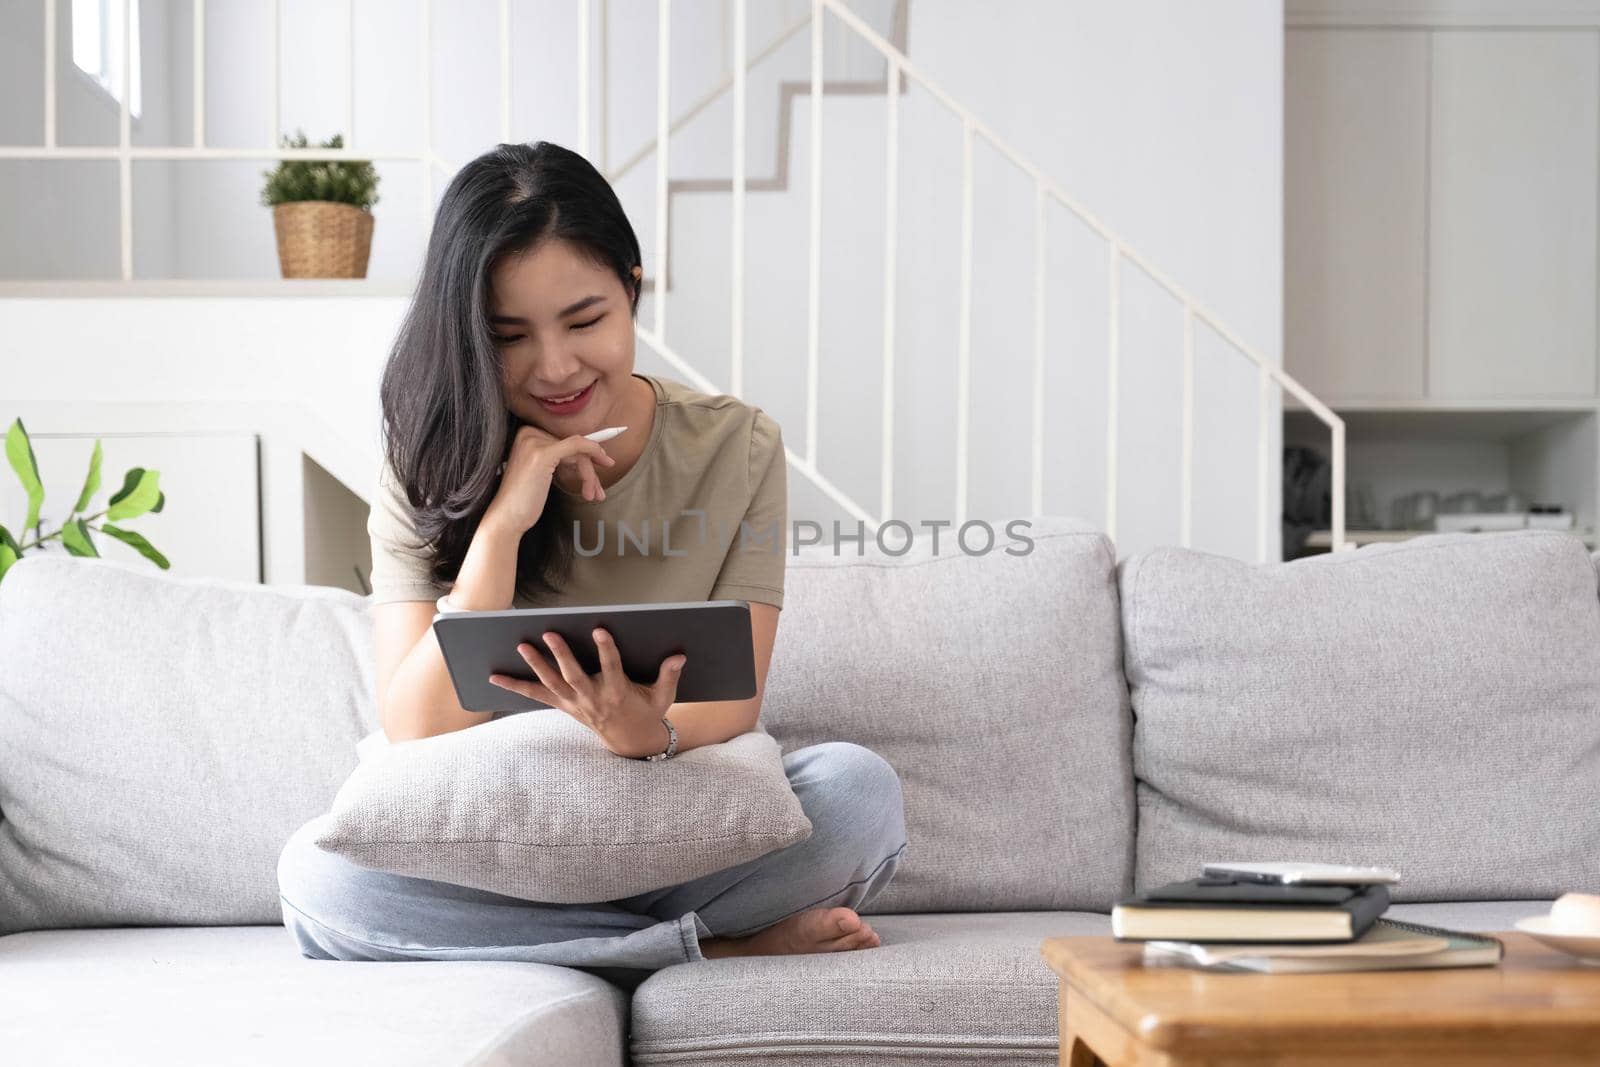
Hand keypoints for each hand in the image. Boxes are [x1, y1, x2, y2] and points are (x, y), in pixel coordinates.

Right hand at [487, 423, 617, 533]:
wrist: (506, 517)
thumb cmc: (523, 500)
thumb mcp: (542, 473)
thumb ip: (559, 459)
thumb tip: (589, 454)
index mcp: (526, 435)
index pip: (564, 441)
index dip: (586, 452)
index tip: (602, 462)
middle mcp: (528, 433)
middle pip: (572, 446)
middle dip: (590, 469)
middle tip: (598, 490)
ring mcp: (534, 442)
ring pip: (578, 451)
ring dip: (590, 476)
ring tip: (592, 495)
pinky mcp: (543, 453)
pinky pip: (577, 446)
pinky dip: (591, 457)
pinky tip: (592, 482)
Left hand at [487, 627, 686, 757]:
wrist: (630, 741)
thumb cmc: (647, 712)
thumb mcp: (664, 697)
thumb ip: (669, 675)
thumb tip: (679, 656)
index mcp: (618, 693)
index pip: (611, 668)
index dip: (605, 649)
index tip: (599, 629)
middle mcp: (593, 699)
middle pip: (574, 676)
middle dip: (561, 655)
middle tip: (549, 634)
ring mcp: (575, 704)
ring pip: (552, 684)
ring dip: (536, 665)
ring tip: (521, 646)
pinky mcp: (564, 706)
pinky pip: (536, 696)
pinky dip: (515, 687)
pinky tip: (495, 677)